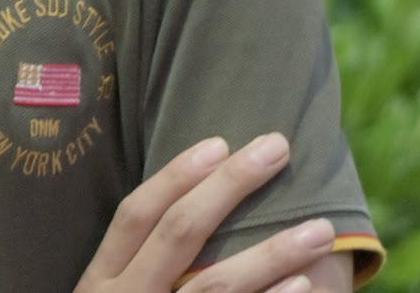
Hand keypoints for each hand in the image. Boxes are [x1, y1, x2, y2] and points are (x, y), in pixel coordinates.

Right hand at [74, 133, 336, 292]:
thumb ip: (135, 270)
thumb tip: (189, 209)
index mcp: (100, 285)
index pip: (137, 213)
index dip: (175, 174)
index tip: (219, 140)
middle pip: (180, 232)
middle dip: (231, 184)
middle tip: (277, 147)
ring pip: (219, 286)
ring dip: (273, 252)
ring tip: (318, 228)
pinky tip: (305, 289)